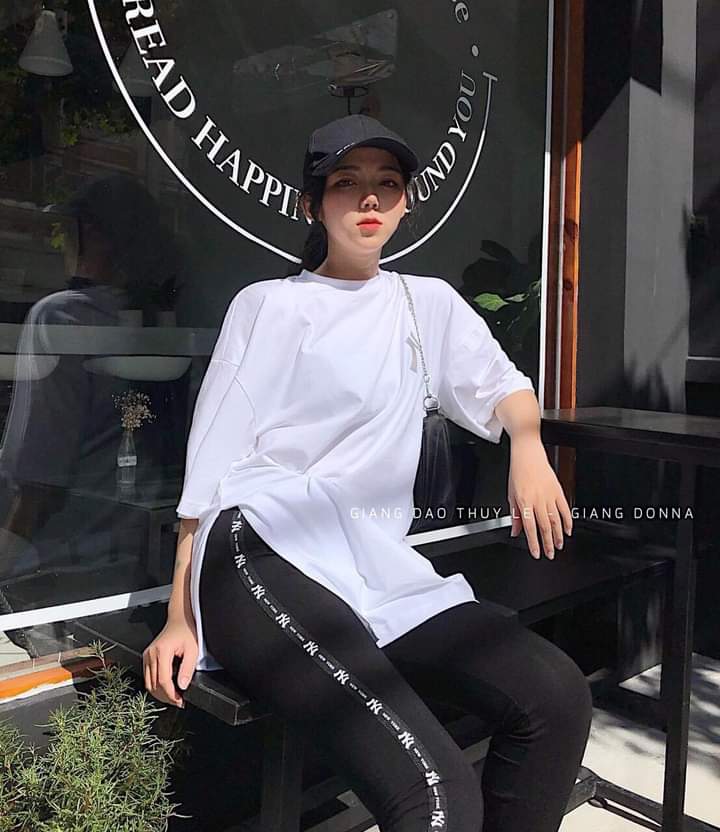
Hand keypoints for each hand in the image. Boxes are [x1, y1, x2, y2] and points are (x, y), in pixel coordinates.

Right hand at [143, 618, 197, 707]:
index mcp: (161, 651)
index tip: (180, 701)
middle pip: (154, 685)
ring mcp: (147, 656)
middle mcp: (151, 654)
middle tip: (178, 702)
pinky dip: (156, 686)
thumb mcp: (193, 649)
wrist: (179, 620)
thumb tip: (182, 686)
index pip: (163, 680)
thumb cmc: (186, 631)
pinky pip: (148, 678)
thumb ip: (188, 669)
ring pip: (149, 684)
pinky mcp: (146, 658)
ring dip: (160, 694)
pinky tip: (167, 689)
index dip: (171, 694)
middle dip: (166, 697)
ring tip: (174, 697)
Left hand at [507, 437, 572, 558]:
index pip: (530, 528)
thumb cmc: (518, 471)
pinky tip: (567, 530)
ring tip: (559, 545)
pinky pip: (565, 509)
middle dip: (548, 543)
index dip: (534, 543)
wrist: (528, 454)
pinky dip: (568, 521)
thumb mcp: (510, 494)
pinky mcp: (558, 490)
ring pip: (556, 520)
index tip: (536, 553)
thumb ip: (514, 515)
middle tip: (550, 554)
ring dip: (558, 535)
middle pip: (545, 527)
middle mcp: (537, 500)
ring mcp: (549, 495)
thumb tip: (515, 531)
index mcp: (524, 501)